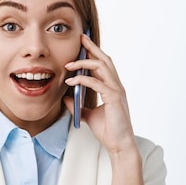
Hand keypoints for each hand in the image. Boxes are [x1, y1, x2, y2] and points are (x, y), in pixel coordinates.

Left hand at [64, 34, 136, 154]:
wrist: (118, 145)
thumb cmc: (108, 130)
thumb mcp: (88, 115)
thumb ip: (78, 105)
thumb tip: (67, 97)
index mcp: (112, 87)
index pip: (103, 65)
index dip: (94, 52)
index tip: (83, 43)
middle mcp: (116, 86)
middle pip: (105, 60)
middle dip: (92, 48)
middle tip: (80, 39)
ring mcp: (117, 91)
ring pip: (102, 67)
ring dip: (84, 63)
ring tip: (68, 64)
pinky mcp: (114, 98)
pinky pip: (97, 83)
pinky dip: (83, 79)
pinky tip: (71, 80)